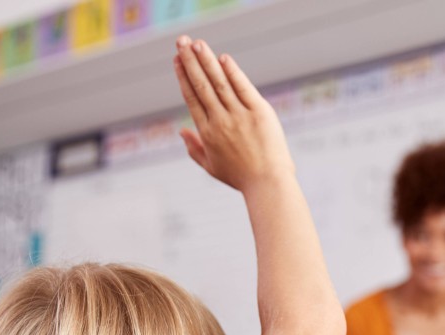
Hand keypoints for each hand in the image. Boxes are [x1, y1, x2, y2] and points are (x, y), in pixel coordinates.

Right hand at [173, 37, 294, 192]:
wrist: (268, 184)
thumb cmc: (241, 177)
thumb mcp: (212, 167)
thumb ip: (194, 149)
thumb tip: (181, 131)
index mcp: (207, 133)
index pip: (192, 98)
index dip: (183, 77)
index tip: (177, 60)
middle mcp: (220, 121)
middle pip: (201, 85)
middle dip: (190, 61)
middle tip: (181, 41)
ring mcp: (239, 116)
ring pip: (219, 82)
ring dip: (206, 60)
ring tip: (197, 43)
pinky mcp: (259, 113)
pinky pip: (243, 88)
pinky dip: (233, 72)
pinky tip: (223, 58)